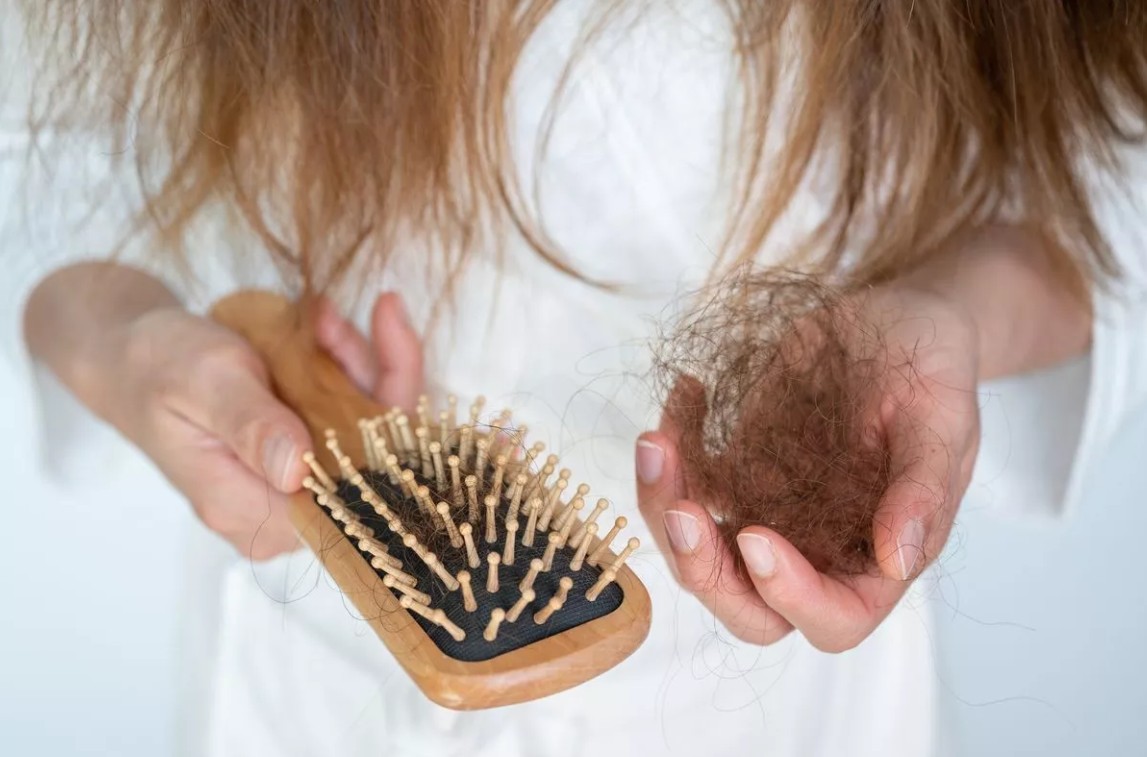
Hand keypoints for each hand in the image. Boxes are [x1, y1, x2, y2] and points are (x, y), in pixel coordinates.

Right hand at [89, 293, 422, 558]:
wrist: (132, 357)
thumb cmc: (158, 366)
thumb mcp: (206, 381)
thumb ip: (252, 425)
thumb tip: (297, 471)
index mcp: (247, 510)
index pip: (351, 490)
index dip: (383, 422)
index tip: (383, 342)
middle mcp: (278, 514)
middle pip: (371, 460)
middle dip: (370, 378)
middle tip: (333, 321)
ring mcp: (294, 488)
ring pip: (369, 432)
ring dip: (356, 366)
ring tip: (321, 316)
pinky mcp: (304, 461)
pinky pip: (352, 419)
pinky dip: (347, 369)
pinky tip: (324, 328)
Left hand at [636, 285, 980, 650]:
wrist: (895, 322)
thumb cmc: (933, 371)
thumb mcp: (944, 420)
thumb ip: (923, 491)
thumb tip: (898, 561)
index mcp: (876, 559)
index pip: (834, 619)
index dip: (789, 596)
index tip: (756, 536)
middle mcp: (816, 551)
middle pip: (747, 605)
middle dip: (702, 570)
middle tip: (679, 509)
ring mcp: (768, 514)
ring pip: (698, 550)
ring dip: (664, 506)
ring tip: (658, 441)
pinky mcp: (736, 472)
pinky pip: (686, 484)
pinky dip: (670, 452)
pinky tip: (687, 393)